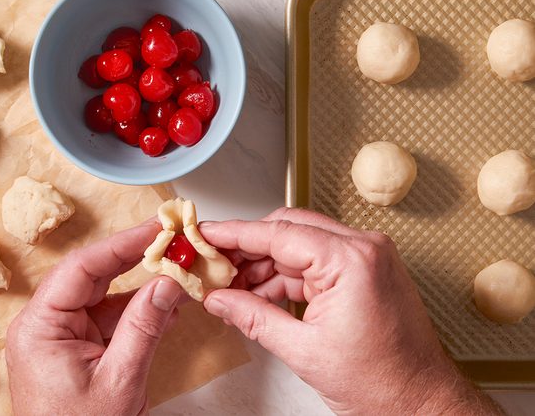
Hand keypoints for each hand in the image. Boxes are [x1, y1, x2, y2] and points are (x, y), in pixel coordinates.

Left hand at [6, 220, 182, 415]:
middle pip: (94, 275)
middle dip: (135, 259)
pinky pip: (111, 318)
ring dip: (143, 287)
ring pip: (106, 295)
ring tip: (178, 273)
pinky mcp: (80, 347)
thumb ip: (144, 327)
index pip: (82, 269)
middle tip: (170, 240)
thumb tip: (168, 283)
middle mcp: (46, 324)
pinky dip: (140, 312)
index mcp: (40, 327)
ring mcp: (63, 334)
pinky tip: (167, 305)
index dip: (121, 244)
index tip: (154, 229)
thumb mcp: (119, 380)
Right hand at [200, 208, 501, 414]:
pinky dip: (285, 277)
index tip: (206, 234)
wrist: (421, 403)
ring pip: (299, 245)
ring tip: (231, 288)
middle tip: (213, 264)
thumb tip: (218, 300)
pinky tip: (259, 295)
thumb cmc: (382, 383)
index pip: (279, 233)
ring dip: (264, 265)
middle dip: (248, 248)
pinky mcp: (364, 272)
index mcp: (351, 260)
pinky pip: (314, 263)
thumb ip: (253, 317)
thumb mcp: (303, 351)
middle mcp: (363, 248)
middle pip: (288, 230)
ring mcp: (366, 258)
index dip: (235, 234)